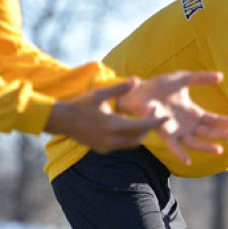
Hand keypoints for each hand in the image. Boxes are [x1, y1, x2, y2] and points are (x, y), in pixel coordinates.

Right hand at [45, 79, 166, 153]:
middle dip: (149, 126)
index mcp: (113, 126)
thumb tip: (137, 80)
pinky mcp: (103, 149)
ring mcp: (107, 146)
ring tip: (142, 118)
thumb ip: (119, 89)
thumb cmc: (80, 104)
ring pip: (132, 143)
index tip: (166, 117)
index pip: (142, 126)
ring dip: (140, 133)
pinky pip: (122, 145)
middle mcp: (112, 139)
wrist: (61, 120)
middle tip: (152, 111)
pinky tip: (129, 125)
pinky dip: (129, 137)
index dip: (156, 122)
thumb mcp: (99, 94)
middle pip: (140, 137)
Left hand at [116, 70, 227, 164]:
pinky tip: (188, 161)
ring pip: (195, 142)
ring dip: (206, 147)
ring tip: (219, 150)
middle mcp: (187, 125)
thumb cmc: (157, 87)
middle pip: (209, 133)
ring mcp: (176, 131)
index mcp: (193, 113)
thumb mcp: (182, 79)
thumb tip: (221, 76)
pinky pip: (173, 146)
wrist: (136, 92)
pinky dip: (180, 154)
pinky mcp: (163, 132)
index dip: (227, 121)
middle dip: (224, 135)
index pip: (214, 120)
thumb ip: (200, 78)